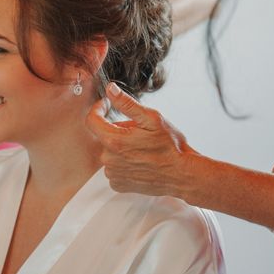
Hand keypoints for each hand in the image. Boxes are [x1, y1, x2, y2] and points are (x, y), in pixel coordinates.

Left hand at [86, 82, 192, 196]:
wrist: (182, 175)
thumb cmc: (170, 146)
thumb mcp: (151, 118)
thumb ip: (127, 103)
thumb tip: (110, 90)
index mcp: (114, 141)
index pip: (91, 120)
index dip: (99, 108)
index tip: (107, 104)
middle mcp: (109, 159)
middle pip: (103, 136)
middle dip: (117, 129)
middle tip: (138, 130)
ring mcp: (113, 174)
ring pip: (109, 152)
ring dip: (120, 146)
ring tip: (141, 146)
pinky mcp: (119, 184)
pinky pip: (114, 167)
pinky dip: (123, 161)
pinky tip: (139, 160)